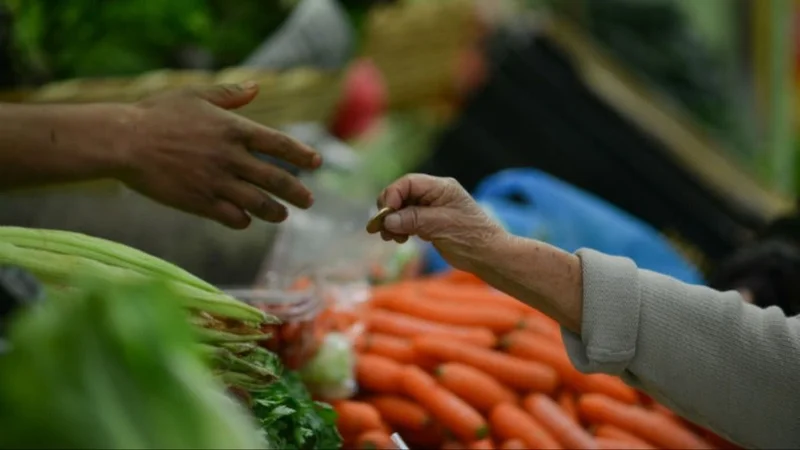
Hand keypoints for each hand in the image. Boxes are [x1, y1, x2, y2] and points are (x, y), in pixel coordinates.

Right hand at [119, 82, 320, 228]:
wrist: (124, 141)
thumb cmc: (158, 114)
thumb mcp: (195, 95)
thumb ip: (229, 94)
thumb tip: (257, 87)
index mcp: (234, 129)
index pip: (280, 145)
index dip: (302, 155)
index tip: (316, 163)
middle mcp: (232, 157)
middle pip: (278, 179)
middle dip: (298, 193)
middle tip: (309, 201)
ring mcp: (217, 182)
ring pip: (260, 204)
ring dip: (276, 212)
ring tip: (282, 215)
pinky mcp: (200, 202)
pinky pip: (232, 217)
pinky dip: (244, 220)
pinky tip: (246, 220)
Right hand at [374, 174, 505, 271]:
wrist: (488, 255)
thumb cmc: (470, 237)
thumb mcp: (439, 226)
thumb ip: (412, 219)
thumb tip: (387, 219)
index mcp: (441, 188)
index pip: (408, 183)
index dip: (392, 195)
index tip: (385, 214)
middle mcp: (435, 194)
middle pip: (402, 194)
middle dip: (389, 210)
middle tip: (381, 229)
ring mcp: (432, 208)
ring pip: (402, 208)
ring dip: (392, 221)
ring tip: (391, 238)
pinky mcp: (430, 222)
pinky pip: (407, 220)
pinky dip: (399, 228)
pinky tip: (399, 239)